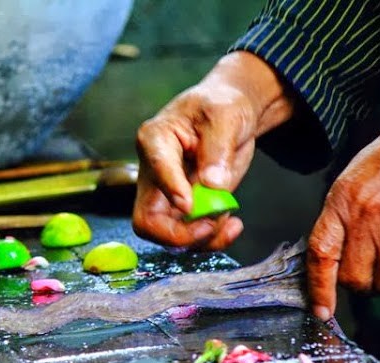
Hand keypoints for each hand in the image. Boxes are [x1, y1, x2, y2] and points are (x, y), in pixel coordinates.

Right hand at [132, 51, 293, 249]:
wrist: (229, 116)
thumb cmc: (220, 107)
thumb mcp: (224, 115)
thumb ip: (218, 148)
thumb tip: (213, 185)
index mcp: (155, 140)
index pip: (154, 171)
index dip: (170, 190)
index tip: (190, 204)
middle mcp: (154, 174)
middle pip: (147, 220)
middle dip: (178, 233)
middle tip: (210, 225)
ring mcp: (167, 196)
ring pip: (167, 236)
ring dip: (201, 239)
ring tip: (230, 220)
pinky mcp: (185, 209)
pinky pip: (190, 237)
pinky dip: (212, 239)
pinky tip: (233, 225)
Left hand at [308, 93, 379, 319]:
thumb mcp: (356, 176)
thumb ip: (342, 214)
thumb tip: (333, 252)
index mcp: (342, 201)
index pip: (321, 254)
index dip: (319, 288)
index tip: (321, 311)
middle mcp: (366, 218)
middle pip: (355, 278)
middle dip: (361, 286)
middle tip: (369, 277)